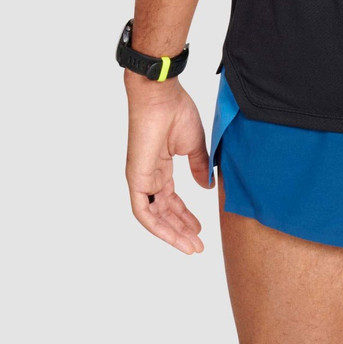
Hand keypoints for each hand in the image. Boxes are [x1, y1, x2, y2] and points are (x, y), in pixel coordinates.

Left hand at [124, 75, 211, 252]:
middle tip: (198, 244)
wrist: (160, 96)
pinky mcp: (136, 179)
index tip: (200, 228)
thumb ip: (199, 166)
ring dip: (172, 233)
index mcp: (161, 166)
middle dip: (181, 229)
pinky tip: (173, 237)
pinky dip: (157, 227)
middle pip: (164, 211)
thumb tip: (206, 186)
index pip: (171, 199)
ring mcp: (141, 179)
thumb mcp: (194, 144)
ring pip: (155, 216)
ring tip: (191, 246)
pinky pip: (143, 211)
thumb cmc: (176, 112)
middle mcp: (150, 176)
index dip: (185, 215)